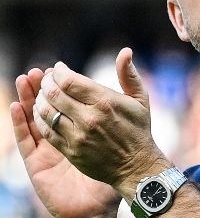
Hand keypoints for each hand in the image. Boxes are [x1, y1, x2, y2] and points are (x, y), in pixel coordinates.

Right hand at [11, 68, 118, 217]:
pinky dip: (20, 123)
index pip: (67, 98)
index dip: (61, 83)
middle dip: (43, 87)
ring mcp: (48, 147)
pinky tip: (16, 107)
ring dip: (27, 98)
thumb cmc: (118, 162)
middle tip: (40, 71)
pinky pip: (26, 140)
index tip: (58, 68)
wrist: (105, 199)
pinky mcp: (38, 162)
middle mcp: (63, 133)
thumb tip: (128, 53)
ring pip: (34, 118)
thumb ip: (128, 90)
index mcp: (81, 124)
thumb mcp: (129, 121)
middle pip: (48, 105)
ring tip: (26, 79)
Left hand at [30, 48, 169, 197]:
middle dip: (46, 82)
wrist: (136, 166)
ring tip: (43, 94)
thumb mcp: (140, 100)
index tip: (58, 69)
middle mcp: (90, 118)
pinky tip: (42, 112)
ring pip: (47, 111)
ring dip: (40, 99)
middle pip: (54, 93)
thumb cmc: (138, 130)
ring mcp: (78, 135)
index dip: (59, 72)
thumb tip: (125, 51)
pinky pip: (46, 130)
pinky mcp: (71, 150)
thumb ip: (129, 74)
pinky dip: (39, 118)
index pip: (69, 80)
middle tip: (47, 80)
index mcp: (105, 102)